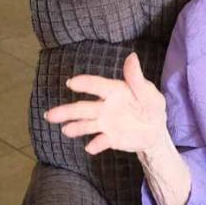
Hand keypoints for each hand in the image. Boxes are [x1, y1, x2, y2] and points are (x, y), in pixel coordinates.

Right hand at [44, 53, 168, 156]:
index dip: (84, 84)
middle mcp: (105, 107)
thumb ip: (137, 79)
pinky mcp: (110, 139)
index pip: (97, 86)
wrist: (156, 130)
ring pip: (86, 125)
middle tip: (50, 115)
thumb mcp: (149, 93)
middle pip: (83, 108)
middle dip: (66, 111)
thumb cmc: (151, 106)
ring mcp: (105, 123)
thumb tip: (132, 56)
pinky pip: (101, 142)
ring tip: (65, 130)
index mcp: (114, 91)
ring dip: (75, 128)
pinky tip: (90, 147)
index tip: (71, 83)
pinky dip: (95, 145)